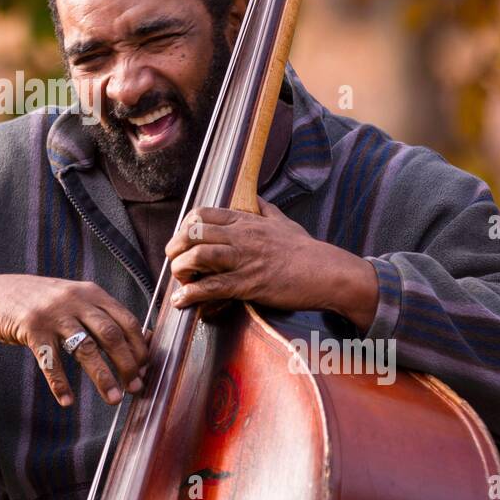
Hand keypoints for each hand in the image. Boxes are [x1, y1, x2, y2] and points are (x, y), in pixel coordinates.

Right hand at [0, 274, 148, 407]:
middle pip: (111, 335)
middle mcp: (75, 300)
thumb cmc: (42, 302)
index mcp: (92, 292)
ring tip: (113, 399)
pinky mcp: (31, 328)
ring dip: (103, 377)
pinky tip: (67, 400)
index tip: (146, 371)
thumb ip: (102, 315)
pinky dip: (60, 383)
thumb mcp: (74, 299)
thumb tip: (142, 341)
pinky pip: (50, 361)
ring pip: (86, 348)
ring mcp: (52, 313)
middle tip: (135, 388)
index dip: (139, 348)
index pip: (127, 321)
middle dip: (127, 364)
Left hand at [163, 197, 379, 328]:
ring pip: (199, 257)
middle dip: (175, 248)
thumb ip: (266, 210)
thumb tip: (257, 198)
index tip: (182, 239)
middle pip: (193, 234)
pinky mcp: (248, 284)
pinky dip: (191, 294)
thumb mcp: (284, 221)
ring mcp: (244, 260)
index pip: (202, 214)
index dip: (185, 226)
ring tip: (179, 281)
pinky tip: (182, 301)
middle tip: (173, 260)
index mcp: (246, 221)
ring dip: (181, 269)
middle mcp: (241, 237)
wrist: (326, 272)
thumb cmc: (305, 249)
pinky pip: (213, 287)